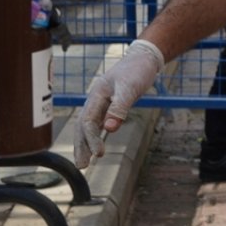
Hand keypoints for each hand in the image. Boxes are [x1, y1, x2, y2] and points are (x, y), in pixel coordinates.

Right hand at [74, 40, 163, 167]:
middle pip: (82, 126)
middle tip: (82, 166)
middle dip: (81, 145)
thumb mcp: (130, 88)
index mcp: (96, 94)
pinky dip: (95, 135)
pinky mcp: (109, 105)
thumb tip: (109, 129)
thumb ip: (120, 108)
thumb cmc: (137, 71)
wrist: (144, 59)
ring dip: (86, 143)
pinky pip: (97, 123)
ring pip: (88, 126)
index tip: (99, 154)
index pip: (88, 121)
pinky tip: (95, 147)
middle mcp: (95, 99)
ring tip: (85, 161)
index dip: (92, 139)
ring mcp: (101, 103)